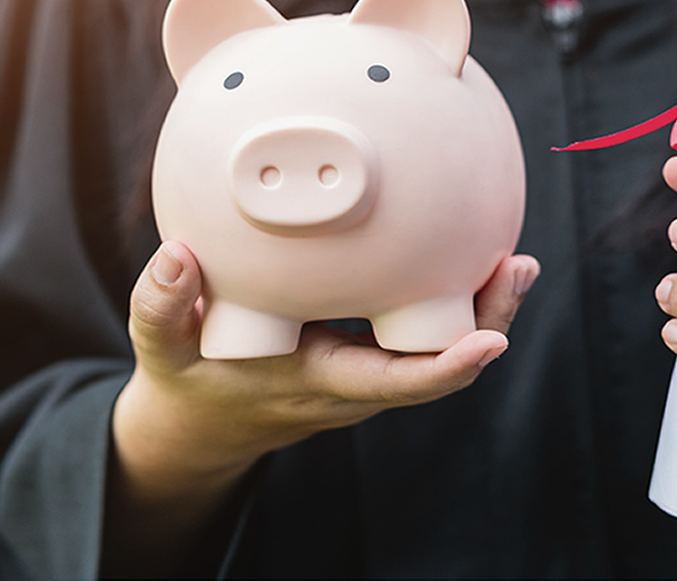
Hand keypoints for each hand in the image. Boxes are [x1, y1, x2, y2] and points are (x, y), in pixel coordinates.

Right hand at [111, 241, 538, 516]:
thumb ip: (158, 307)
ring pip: (440, 348)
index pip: (393, 383)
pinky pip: (422, 333)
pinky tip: (468, 251)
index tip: (487, 343)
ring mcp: (366, 372)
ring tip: (514, 258)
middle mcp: (355, 384)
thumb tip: (174, 257)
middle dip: (488, 323)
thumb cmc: (190, 380)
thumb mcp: (161, 350)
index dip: (445, 367)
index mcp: (316, 383)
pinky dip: (455, 300)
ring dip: (483, 310)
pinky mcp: (368, 354)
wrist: (205, 424)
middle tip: (518, 266)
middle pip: (440, 364)